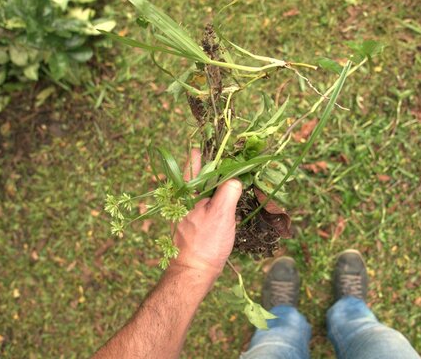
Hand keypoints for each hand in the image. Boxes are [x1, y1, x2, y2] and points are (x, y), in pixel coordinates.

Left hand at [173, 149, 242, 275]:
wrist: (193, 274)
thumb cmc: (205, 243)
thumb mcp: (221, 214)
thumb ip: (227, 192)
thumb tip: (235, 179)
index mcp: (186, 192)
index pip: (194, 161)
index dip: (208, 151)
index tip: (223, 146)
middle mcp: (183, 199)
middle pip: (201, 175)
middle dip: (218, 169)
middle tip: (236, 162)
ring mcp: (187, 212)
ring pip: (204, 192)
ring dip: (219, 187)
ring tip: (236, 181)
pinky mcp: (193, 224)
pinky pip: (206, 206)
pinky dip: (218, 203)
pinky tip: (230, 208)